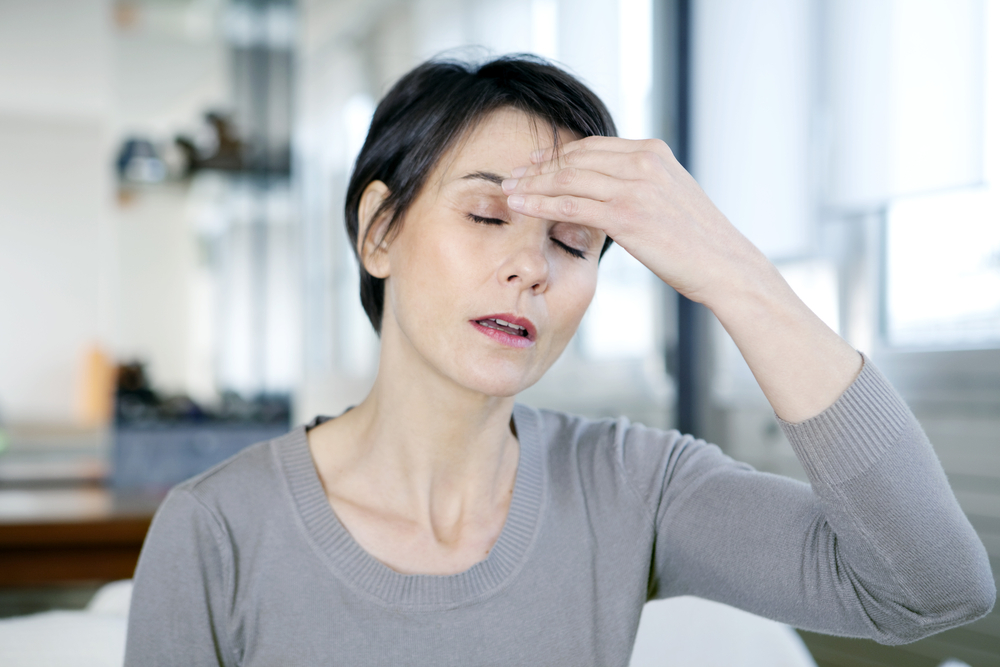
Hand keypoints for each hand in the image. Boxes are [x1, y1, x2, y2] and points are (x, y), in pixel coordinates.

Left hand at [502, 136, 768, 307]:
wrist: (724, 264)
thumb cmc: (698, 240)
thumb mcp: (671, 196)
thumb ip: (642, 184)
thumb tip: (610, 189)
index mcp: (652, 152)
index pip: (592, 146)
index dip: (558, 154)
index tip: (534, 162)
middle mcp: (642, 162)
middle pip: (574, 158)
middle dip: (537, 167)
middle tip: (511, 176)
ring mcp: (633, 187)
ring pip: (567, 179)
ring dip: (531, 184)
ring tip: (508, 191)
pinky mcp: (625, 215)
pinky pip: (570, 205)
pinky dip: (540, 203)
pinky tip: (520, 206)